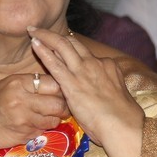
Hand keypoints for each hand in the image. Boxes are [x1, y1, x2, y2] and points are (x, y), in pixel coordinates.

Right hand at [0, 70, 71, 156]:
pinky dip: (42, 129)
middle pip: (59, 103)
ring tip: (44, 116)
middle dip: (63, 106)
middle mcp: (23, 100)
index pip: (53, 83)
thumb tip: (57, 83)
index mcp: (19, 83)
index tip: (60, 91)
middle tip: (60, 106)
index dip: (60, 88)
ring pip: (54, 119)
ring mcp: (24, 120)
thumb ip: (31, 84)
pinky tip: (31, 125)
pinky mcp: (24, 135)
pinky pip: (43, 131)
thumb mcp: (7, 85)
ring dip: (54, 119)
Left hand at [28, 27, 143, 156]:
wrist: (123, 125)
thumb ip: (107, 90)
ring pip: (61, 45)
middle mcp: (95, 63)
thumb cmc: (123, 119)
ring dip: (46, 36)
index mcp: (108, 66)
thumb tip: (103, 95)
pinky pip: (54, 62)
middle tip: (41, 30)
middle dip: (55, 35)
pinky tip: (34, 43)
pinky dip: (43, 51)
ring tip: (33, 30)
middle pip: (72, 43)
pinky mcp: (72, 83)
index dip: (71, 48)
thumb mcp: (118, 97)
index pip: (86, 53)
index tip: (60, 46)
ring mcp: (83, 71)